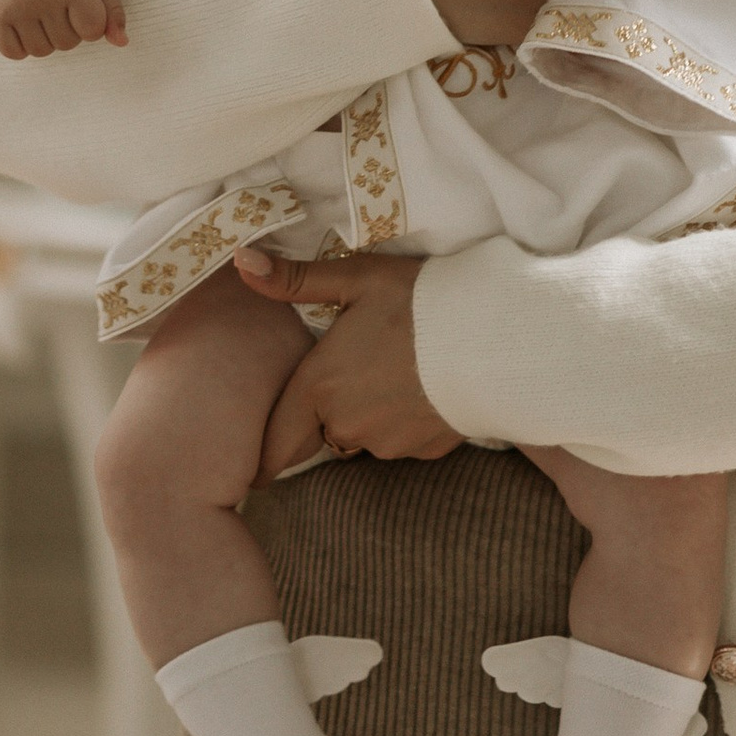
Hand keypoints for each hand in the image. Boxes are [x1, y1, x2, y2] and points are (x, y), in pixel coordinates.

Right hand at [0, 0, 126, 58]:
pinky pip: (13, 53)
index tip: (85, 4)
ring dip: (47, 39)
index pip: (92, 31)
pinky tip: (26, 24)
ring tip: (44, 12)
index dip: (92, 23)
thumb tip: (122, 43)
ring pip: (41, 52)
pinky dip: (21, 46)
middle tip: (61, 4)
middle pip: (67, 44)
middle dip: (69, 30)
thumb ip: (113, 12)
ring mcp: (17, 4)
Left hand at [239, 250, 460, 473]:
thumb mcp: (356, 278)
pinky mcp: (423, 450)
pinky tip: (421, 388)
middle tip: (351, 376)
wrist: (494, 339)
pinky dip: (403, 421)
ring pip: (362, 436)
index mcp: (320, 385)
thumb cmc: (420, 301)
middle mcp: (346, 423)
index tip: (256, 474)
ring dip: (367, 415)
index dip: (265, 457)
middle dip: (327, 413)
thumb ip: (295, 279)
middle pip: (322, 430)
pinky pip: (400, 440)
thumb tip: (242, 261)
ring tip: (393, 372)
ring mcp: (387, 442)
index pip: (277, 438)